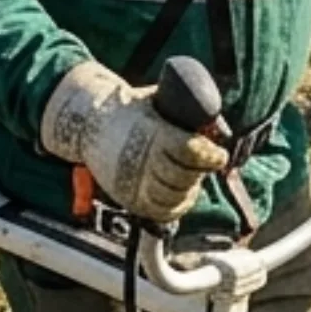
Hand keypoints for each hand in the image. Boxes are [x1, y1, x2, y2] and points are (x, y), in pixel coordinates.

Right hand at [41, 61, 226, 223]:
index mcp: (152, 133)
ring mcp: (133, 183)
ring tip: (191, 174)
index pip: (190, 151)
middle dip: (200, 170)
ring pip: (174, 196)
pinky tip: (182, 192)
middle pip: (184, 176)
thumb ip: (189, 113)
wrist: (90, 124)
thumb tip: (220, 130)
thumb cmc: (133, 110)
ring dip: (189, 187)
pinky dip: (177, 204)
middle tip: (206, 162)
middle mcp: (141, 161)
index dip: (210, 155)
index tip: (219, 155)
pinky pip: (161, 211)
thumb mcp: (159, 100)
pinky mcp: (128, 198)